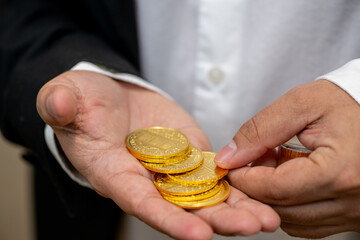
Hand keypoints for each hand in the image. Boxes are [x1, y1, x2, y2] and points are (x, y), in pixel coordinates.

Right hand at [36, 70, 278, 238]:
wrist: (109, 98)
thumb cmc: (83, 101)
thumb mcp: (67, 97)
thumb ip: (61, 104)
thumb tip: (58, 103)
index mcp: (114, 173)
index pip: (141, 202)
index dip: (168, 219)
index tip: (200, 235)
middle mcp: (146, 179)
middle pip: (182, 206)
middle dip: (217, 220)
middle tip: (253, 227)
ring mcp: (171, 168)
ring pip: (204, 194)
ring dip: (236, 207)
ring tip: (269, 218)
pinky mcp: (190, 154)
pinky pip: (214, 172)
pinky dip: (237, 182)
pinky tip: (264, 189)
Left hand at [215, 79, 359, 237]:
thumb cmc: (346, 104)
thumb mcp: (301, 104)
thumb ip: (260, 130)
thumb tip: (229, 157)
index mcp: (339, 172)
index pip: (273, 189)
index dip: (243, 178)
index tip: (230, 164)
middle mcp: (351, 201)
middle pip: (280, 208)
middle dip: (255, 186)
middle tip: (252, 159)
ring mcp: (354, 213)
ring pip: (292, 221)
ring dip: (271, 196)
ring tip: (275, 164)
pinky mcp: (353, 216)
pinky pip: (308, 224)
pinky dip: (289, 205)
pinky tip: (290, 179)